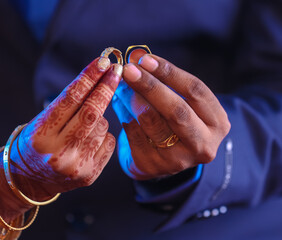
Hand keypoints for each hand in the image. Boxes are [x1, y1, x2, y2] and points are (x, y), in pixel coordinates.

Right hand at [10, 57, 121, 200]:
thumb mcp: (42, 120)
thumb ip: (68, 103)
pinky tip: (90, 139)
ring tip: (83, 125)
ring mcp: (76, 166)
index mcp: (40, 135)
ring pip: (103, 126)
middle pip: (92, 112)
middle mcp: (58, 152)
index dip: (89, 77)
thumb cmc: (38, 142)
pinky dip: (103, 134)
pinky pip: (108, 141)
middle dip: (106, 88)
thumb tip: (100, 74)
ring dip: (99, 117)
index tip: (104, 61)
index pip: (70, 98)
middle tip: (117, 70)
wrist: (31, 179)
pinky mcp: (90, 175)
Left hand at [112, 54, 229, 179]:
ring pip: (153, 122)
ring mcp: (180, 159)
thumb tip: (138, 57)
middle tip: (129, 70)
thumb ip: (166, 82)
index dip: (170, 73)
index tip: (146, 59)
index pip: (196, 91)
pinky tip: (121, 105)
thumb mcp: (182, 101)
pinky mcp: (156, 166)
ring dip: (133, 99)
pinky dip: (125, 115)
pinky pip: (136, 134)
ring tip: (122, 84)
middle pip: (177, 110)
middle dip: (151, 86)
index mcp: (217, 122)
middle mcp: (204, 144)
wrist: (166, 157)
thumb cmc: (176, 121)